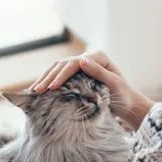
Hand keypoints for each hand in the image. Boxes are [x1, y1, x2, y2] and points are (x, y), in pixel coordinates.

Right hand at [30, 51, 153, 128]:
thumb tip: (81, 60)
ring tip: (33, 90)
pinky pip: (59, 75)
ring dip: (44, 79)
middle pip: (62, 65)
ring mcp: (81, 66)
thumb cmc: (124, 95)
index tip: (51, 87)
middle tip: (36, 90)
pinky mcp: (76, 75)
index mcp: (97, 57)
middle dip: (48, 77)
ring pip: (57, 68)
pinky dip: (48, 81)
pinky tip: (39, 89)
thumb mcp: (114, 84)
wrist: (128, 104)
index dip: (60, 75)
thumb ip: (99, 72)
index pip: (73, 64)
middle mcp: (87, 58)